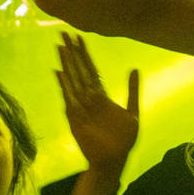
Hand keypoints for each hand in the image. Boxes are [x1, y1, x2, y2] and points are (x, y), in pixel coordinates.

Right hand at [57, 32, 139, 194]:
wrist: (114, 161)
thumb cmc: (123, 141)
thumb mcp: (133, 113)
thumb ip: (132, 91)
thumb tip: (134, 69)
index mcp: (100, 97)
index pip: (90, 70)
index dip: (85, 54)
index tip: (79, 38)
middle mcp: (88, 99)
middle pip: (78, 71)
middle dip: (72, 53)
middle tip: (64, 33)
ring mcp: (80, 108)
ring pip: (73, 81)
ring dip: (67, 64)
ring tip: (61, 46)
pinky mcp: (76, 119)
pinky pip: (69, 99)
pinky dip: (65, 86)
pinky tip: (59, 72)